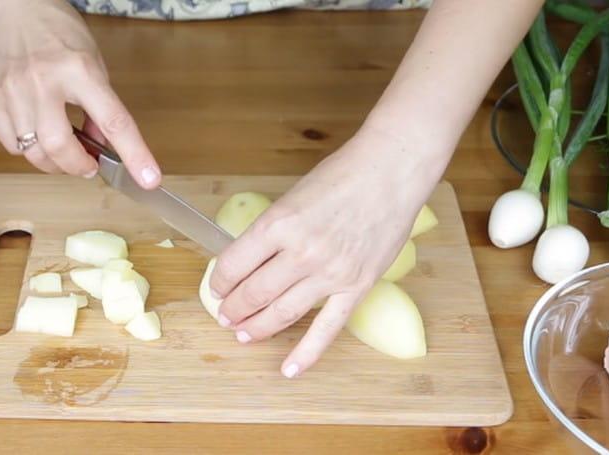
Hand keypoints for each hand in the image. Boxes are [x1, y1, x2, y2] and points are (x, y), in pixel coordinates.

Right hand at [0, 0, 159, 185]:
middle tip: (87, 166)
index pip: (114, 121)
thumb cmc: (60, 33)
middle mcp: (44, 81)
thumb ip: (100, 107)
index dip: (134, 155)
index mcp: (81, 71)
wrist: (16, 7)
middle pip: (59, 146)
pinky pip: (9, 143)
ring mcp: (13, 90)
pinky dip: (27, 150)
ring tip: (62, 152)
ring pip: (31, 151)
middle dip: (77, 167)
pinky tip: (36, 136)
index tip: (149, 179)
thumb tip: (101, 147)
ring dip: (53, 163)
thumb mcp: (94, 65)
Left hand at [209, 126, 446, 377]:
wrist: (391, 170)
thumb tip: (251, 259)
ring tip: (242, 334)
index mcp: (278, 223)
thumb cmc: (343, 175)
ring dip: (256, 328)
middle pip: (253, 293)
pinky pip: (327, 328)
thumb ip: (273, 230)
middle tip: (225, 315)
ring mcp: (330, 273)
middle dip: (233, 308)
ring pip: (281, 313)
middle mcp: (300, 252)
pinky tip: (288, 369)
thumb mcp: (293, 196)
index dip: (219, 280)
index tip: (217, 286)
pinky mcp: (356, 286)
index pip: (233, 264)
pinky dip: (306, 353)